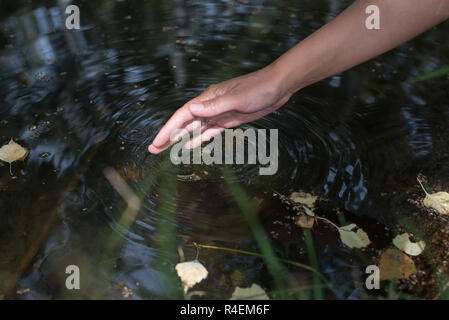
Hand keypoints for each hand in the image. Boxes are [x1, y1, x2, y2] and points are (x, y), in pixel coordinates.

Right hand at [148, 65, 290, 153]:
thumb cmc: (259, 88)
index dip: (168, 130)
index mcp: (208, 99)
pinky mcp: (228, 120)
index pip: (182, 116)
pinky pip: (209, 132)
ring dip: (179, 139)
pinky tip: (188, 146)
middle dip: (168, 136)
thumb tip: (192, 111)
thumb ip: (215, 106)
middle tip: (153, 149)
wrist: (278, 86)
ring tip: (165, 150)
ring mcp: (218, 114)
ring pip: (194, 129)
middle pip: (184, 123)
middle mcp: (210, 106)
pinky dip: (198, 139)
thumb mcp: (237, 98)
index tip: (156, 143)